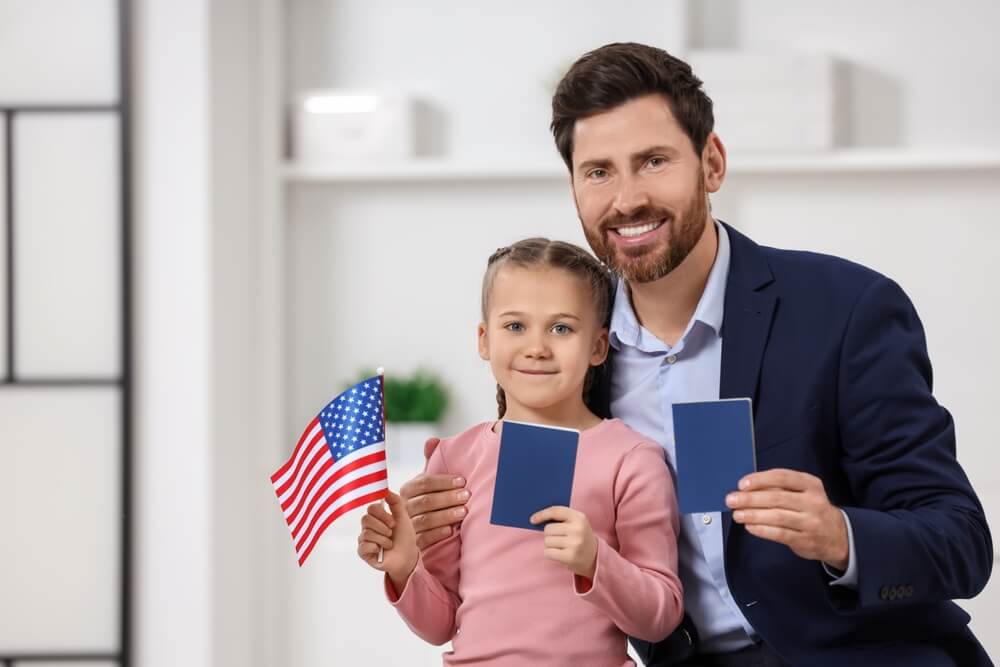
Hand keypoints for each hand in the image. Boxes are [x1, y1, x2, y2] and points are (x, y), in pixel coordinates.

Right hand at [357, 491, 417, 592]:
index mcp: (376, 517)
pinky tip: (381, 550)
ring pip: (366, 533)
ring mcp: (364, 539)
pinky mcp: (363, 551)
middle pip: (366, 519)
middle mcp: (368, 527)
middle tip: (391, 533)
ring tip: (389, 543)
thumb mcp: (403, 517)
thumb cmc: (404, 537)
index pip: (371, 508)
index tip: (393, 522)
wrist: (408, 556)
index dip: (382, 514)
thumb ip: (395, 502)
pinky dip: (376, 547)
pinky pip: (363, 546)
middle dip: (382, 527)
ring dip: (383, 539)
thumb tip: (385, 489)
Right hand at [400, 438, 469, 549]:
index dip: (444, 481)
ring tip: (464, 512)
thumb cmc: (428, 500)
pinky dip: (438, 534)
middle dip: (448, 498)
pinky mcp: (412, 543)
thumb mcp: (427, 482)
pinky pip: (423, 539)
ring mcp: (406, 526)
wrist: (418, 530)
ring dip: (446, 515)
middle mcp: (403, 507)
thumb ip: (431, 461)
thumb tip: (432, 440)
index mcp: (407, 489)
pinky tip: (451, 530)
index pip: (424, 483)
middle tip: (467, 496)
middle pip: (425, 502)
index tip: (462, 481)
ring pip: (425, 520)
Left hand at [530, 506, 597, 579]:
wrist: (594, 557)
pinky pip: (548, 552)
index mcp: (579, 517)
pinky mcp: (570, 557)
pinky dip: (550, 554)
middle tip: (561, 539)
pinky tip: (560, 554)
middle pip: (548, 529)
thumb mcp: (576, 523)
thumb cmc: (578, 537)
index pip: (556, 511)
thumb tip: (535, 519)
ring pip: (547, 541)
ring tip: (562, 547)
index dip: (542, 514)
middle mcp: (578, 529)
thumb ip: (560, 518)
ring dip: (550, 545)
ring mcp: (575, 543)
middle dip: (550, 534)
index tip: (532, 520)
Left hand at [727, 469, 848, 569]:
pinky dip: (762, 530)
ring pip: (777, 517)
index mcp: (810, 484)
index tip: (742, 484)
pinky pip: (780, 534)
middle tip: (732, 500)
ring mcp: (811, 522)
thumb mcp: (803, 492)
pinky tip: (750, 527)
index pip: (782, 477)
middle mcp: (813, 502)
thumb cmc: (810, 509)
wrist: (837, 535)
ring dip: (753, 515)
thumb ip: (779, 488)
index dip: (760, 479)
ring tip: (737, 515)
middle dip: (750, 499)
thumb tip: (746, 489)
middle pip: (777, 498)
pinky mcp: (806, 540)